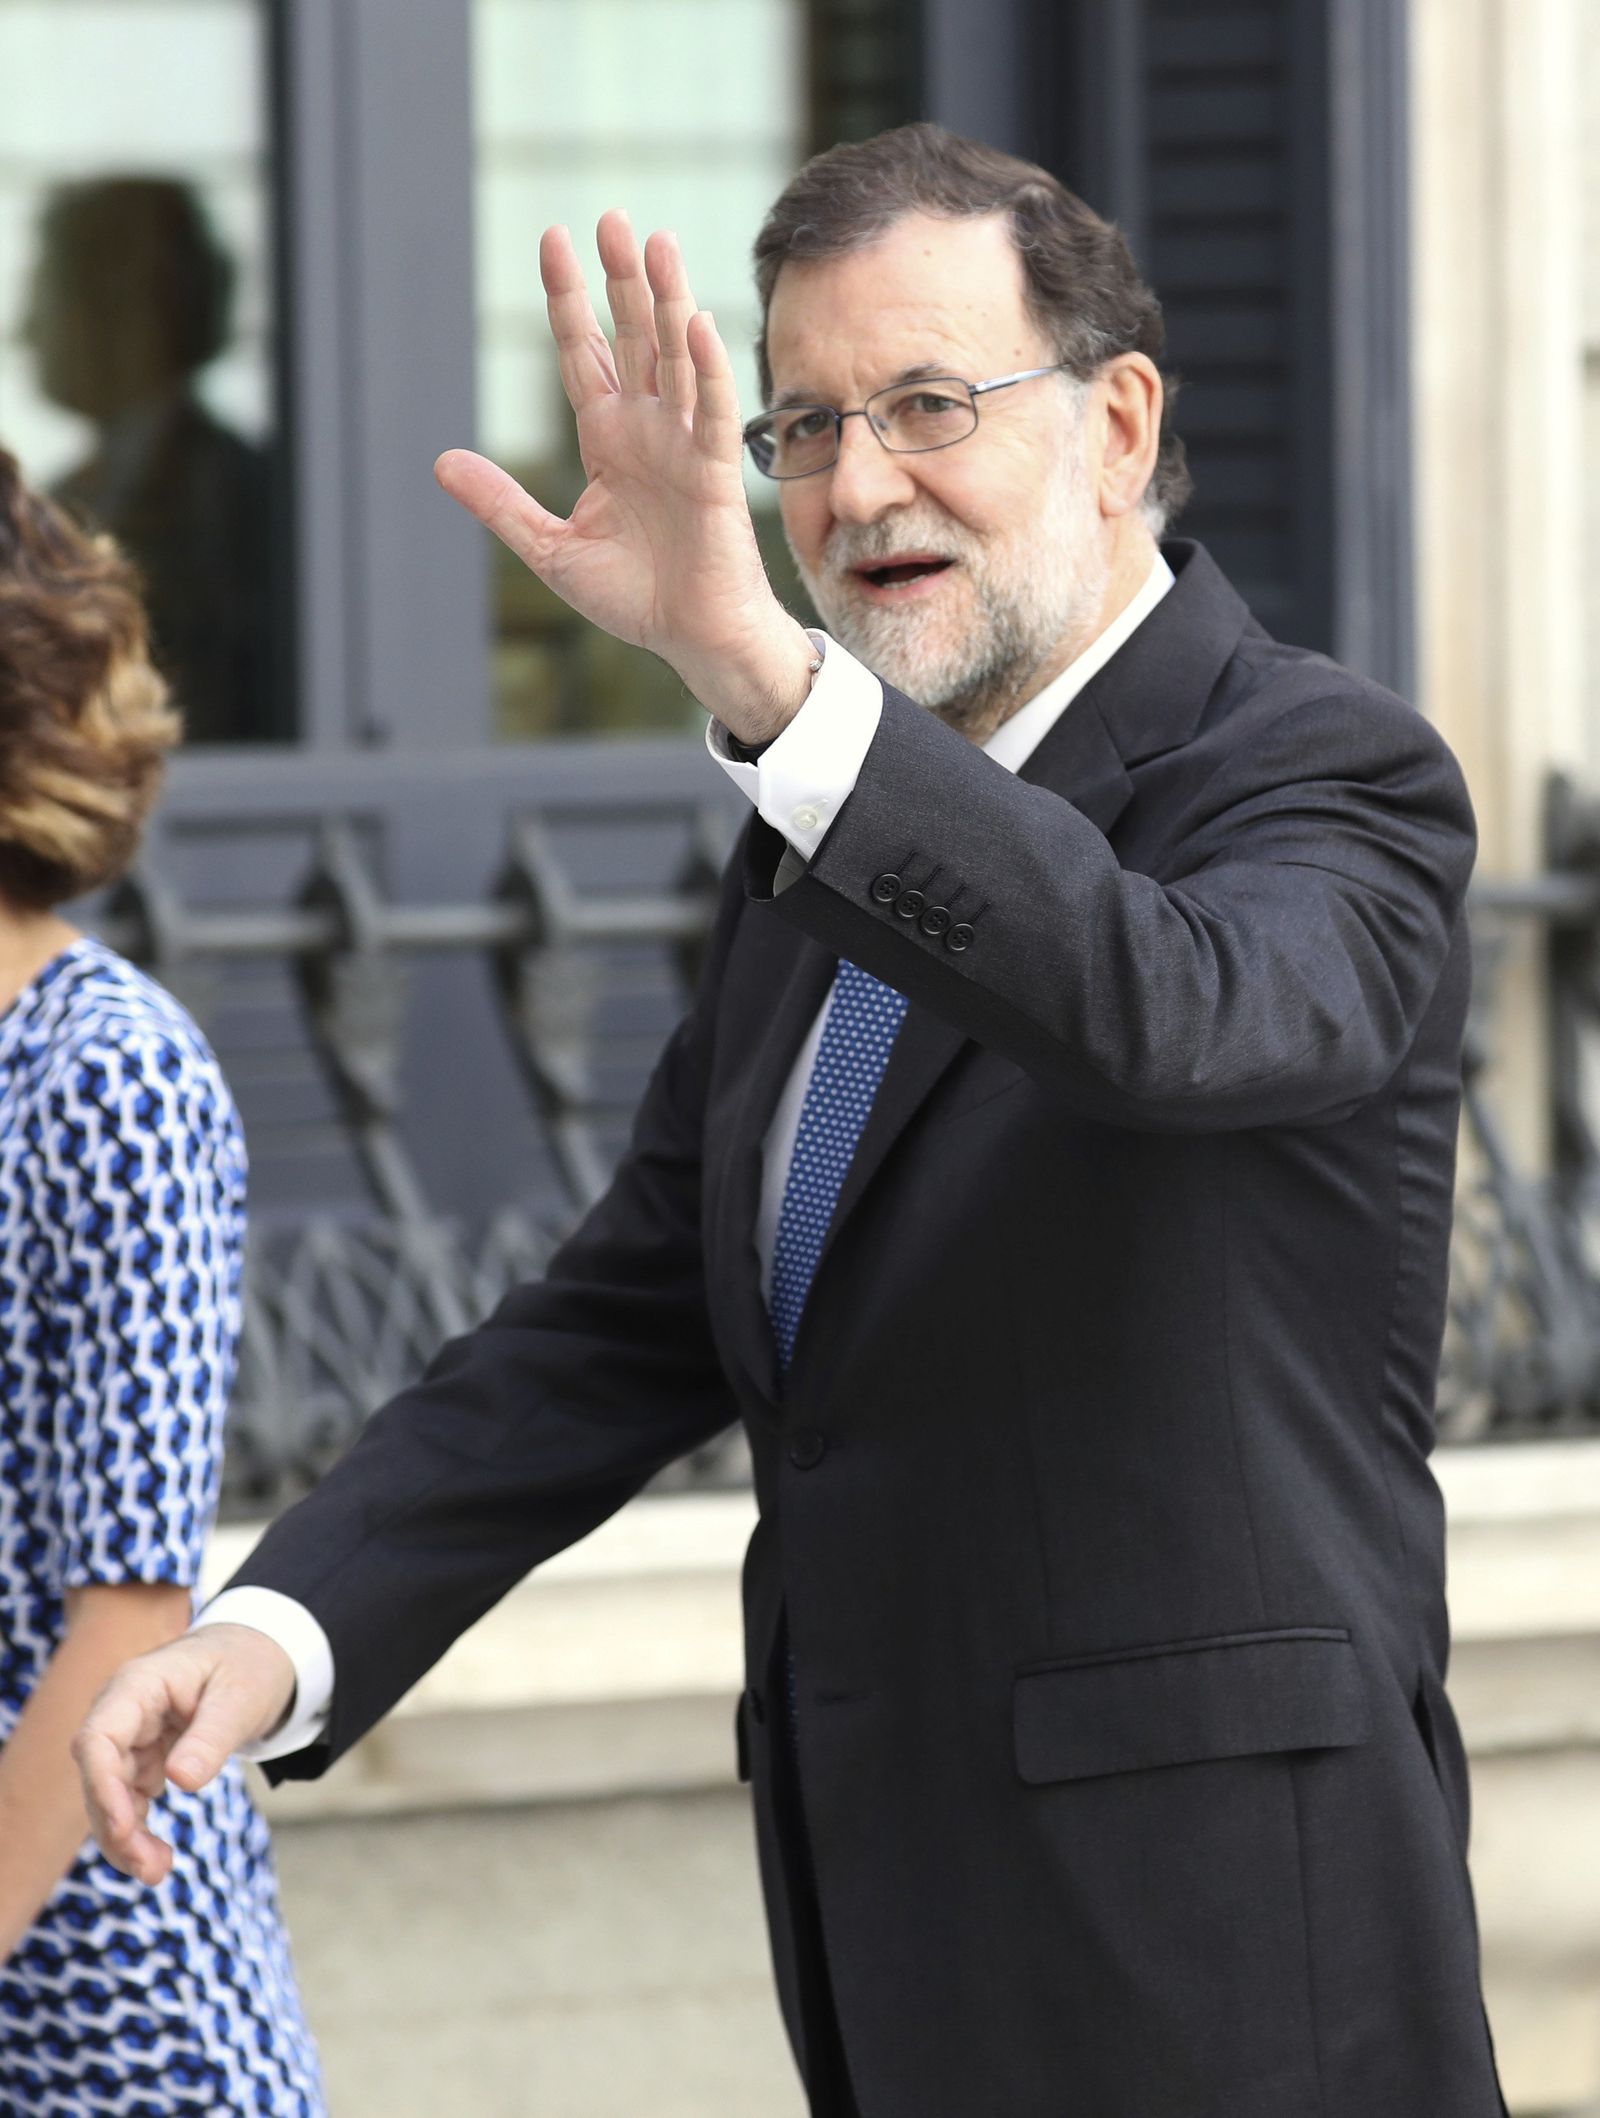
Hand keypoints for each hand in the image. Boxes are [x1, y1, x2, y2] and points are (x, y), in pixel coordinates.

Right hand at [72, 1625, 295, 1883]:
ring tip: (157, 1872)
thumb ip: (211, 1737)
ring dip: (125, 1837)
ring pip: (109, 1794)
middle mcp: (123, 1710)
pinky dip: (138, 1830)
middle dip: (116, 1826)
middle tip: (151, 1870)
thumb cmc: (248, 1665)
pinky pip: (129, 1798)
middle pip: (99, 1774)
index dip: (103, 1786)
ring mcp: (130, 1735)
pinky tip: (157, 1858)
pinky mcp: (142, 1756)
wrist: (256, 1653)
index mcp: (139, 1684)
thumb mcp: (241, 1697)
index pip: (99, 1738)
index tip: (124, 1828)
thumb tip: (181, 1781)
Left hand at [434, 212, 816, 743]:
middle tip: (611, 216)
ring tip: (657, 243)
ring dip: (668, 301)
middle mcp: (646, 429)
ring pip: (675, 358)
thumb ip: (501, 504)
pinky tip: (696, 322)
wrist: (689, 637)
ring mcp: (683, 444)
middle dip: (621, 279)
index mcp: (606, 439)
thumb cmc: (633, 596)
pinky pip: (712, 411)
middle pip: (633, 337)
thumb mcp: (550, 548)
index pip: (584, 352)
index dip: (568, 299)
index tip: (552, 240)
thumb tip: (441, 462)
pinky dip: (706, 369)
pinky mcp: (715, 471)